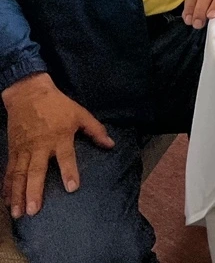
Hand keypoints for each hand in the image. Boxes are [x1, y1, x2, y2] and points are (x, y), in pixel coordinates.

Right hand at [1, 74, 113, 218]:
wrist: (29, 94)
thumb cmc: (58, 105)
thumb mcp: (80, 114)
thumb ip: (96, 130)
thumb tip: (111, 145)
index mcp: (59, 137)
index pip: (66, 157)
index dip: (69, 171)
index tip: (72, 188)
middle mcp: (40, 146)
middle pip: (36, 171)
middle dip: (34, 191)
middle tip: (34, 210)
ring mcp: (24, 150)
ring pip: (19, 175)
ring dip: (18, 195)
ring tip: (18, 213)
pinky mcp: (13, 151)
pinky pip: (9, 171)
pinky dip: (7, 187)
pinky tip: (7, 202)